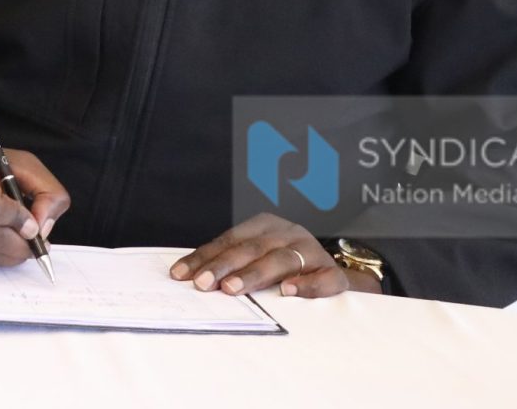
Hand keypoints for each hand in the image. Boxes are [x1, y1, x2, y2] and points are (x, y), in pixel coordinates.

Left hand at [171, 215, 361, 298]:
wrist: (334, 274)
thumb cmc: (286, 265)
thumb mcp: (259, 255)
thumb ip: (232, 263)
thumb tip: (192, 278)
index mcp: (265, 225)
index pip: (228, 240)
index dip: (204, 257)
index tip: (182, 275)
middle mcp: (288, 233)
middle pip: (251, 248)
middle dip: (223, 266)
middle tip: (204, 283)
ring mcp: (312, 251)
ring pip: (280, 260)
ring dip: (254, 275)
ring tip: (232, 289)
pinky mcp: (332, 273)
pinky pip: (321, 279)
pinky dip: (304, 285)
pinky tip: (287, 292)